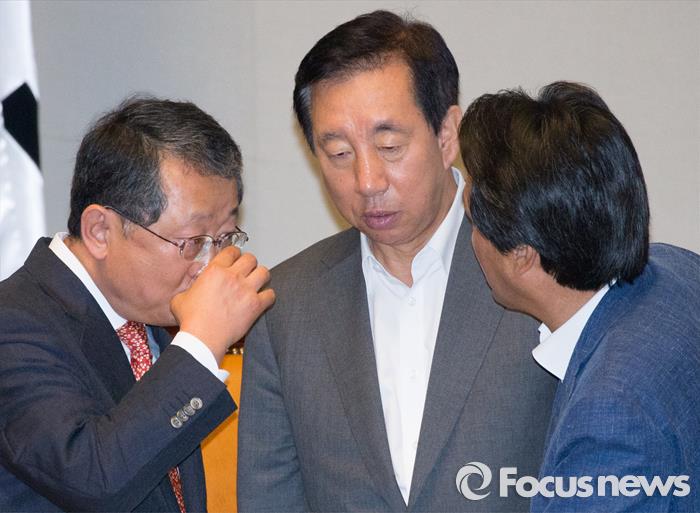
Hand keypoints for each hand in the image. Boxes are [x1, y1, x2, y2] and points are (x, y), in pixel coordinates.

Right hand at [170, 246, 274, 362]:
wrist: (203, 338)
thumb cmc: (191, 320)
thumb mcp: (181, 297)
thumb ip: (190, 287)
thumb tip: (193, 285)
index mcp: (215, 271)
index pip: (232, 251)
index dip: (235, 254)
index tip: (235, 259)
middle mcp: (233, 277)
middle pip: (251, 258)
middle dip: (249, 263)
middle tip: (247, 270)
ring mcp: (246, 290)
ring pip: (264, 272)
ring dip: (261, 276)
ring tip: (257, 282)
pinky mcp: (255, 305)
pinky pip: (271, 295)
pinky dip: (268, 297)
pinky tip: (262, 300)